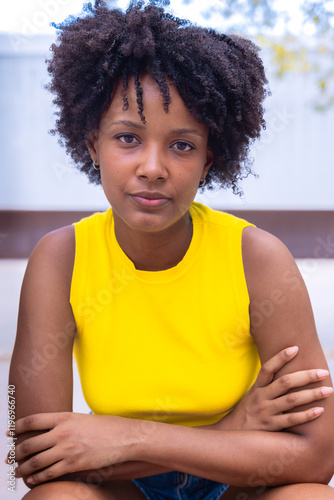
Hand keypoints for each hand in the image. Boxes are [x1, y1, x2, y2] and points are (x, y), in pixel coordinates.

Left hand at [12, 413, 138, 484]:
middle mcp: (62, 432)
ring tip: (17, 471)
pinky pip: (49, 474)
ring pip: (35, 462)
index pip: (33, 420)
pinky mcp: (74, 465)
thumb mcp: (83, 419)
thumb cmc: (107, 427)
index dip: (17, 426)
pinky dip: (37, 478)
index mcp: (64, 417)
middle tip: (9, 457)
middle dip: (16, 452)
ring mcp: (67, 449)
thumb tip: (53, 430)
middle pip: (29, 443)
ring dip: (23, 469)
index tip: (9, 432)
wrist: (125, 437)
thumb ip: (66, 423)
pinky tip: (33, 480)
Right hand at [212, 346, 332, 431]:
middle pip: (285, 383)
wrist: (232, 434)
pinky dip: (307, 415)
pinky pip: (292, 420)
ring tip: (328, 390)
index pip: (268, 368)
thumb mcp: (252, 395)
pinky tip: (320, 410)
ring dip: (311, 394)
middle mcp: (261, 398)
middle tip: (323, 372)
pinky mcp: (271, 427)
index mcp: (257, 388)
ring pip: (291, 401)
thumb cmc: (248, 412)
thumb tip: (287, 373)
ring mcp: (266, 412)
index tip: (295, 348)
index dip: (280, 357)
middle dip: (306, 376)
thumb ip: (267, 386)